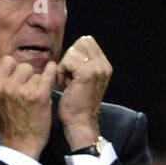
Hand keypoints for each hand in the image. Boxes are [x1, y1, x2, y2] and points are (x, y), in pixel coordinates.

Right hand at [0, 55, 57, 158]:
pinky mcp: (39, 96)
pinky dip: (51, 73)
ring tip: (36, 97)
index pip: (8, 60)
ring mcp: (24, 91)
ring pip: (36, 74)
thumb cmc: (5, 126)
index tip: (18, 80)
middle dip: (27, 77)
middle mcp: (8, 86)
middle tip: (28, 91)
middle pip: (24, 66)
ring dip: (38, 83)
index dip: (14, 69)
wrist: (20, 146)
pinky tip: (51, 72)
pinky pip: (48, 75)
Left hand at [56, 35, 111, 149]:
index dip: (75, 54)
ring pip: (73, 51)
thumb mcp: (83, 79)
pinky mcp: (87, 73)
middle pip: (81, 42)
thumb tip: (71, 50)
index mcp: (104, 65)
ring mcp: (97, 68)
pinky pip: (68, 60)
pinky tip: (64, 84)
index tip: (72, 73)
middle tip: (68, 77)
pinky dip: (61, 71)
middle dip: (70, 58)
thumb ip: (82, 64)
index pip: (87, 41)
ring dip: (64, 66)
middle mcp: (104, 65)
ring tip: (66, 82)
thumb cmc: (76, 104)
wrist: (80, 123)